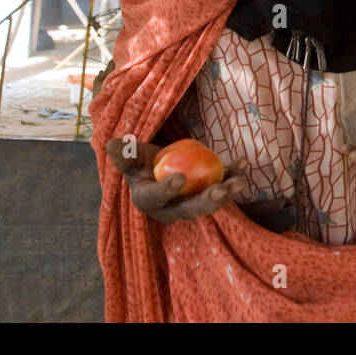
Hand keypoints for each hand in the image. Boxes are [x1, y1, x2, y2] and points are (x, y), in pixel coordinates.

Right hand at [105, 137, 248, 223]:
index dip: (166, 190)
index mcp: (147, 200)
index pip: (156, 198)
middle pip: (189, 209)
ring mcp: (191, 203)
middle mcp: (170, 209)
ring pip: (209, 202)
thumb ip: (124, 154)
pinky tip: (243, 164)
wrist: (156, 166)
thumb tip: (112, 144)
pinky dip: (233, 176)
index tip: (179, 179)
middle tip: (221, 190)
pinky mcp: (206, 193)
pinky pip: (221, 186)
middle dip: (207, 202)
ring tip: (240, 180)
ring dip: (227, 192)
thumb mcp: (130, 156)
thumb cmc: (140, 162)